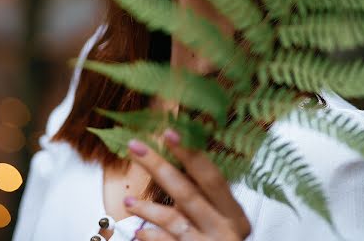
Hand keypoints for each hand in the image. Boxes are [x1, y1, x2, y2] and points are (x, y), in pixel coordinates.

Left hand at [124, 128, 251, 239]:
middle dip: (159, 166)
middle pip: (187, 192)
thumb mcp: (225, 219)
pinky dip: (152, 236)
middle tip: (136, 147)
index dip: (190, 153)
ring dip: (148, 207)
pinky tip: (139, 230)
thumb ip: (208, 197)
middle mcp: (224, 230)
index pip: (211, 177)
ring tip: (128, 199)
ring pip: (174, 220)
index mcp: (235, 214)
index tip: (169, 132)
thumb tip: (182, 156)